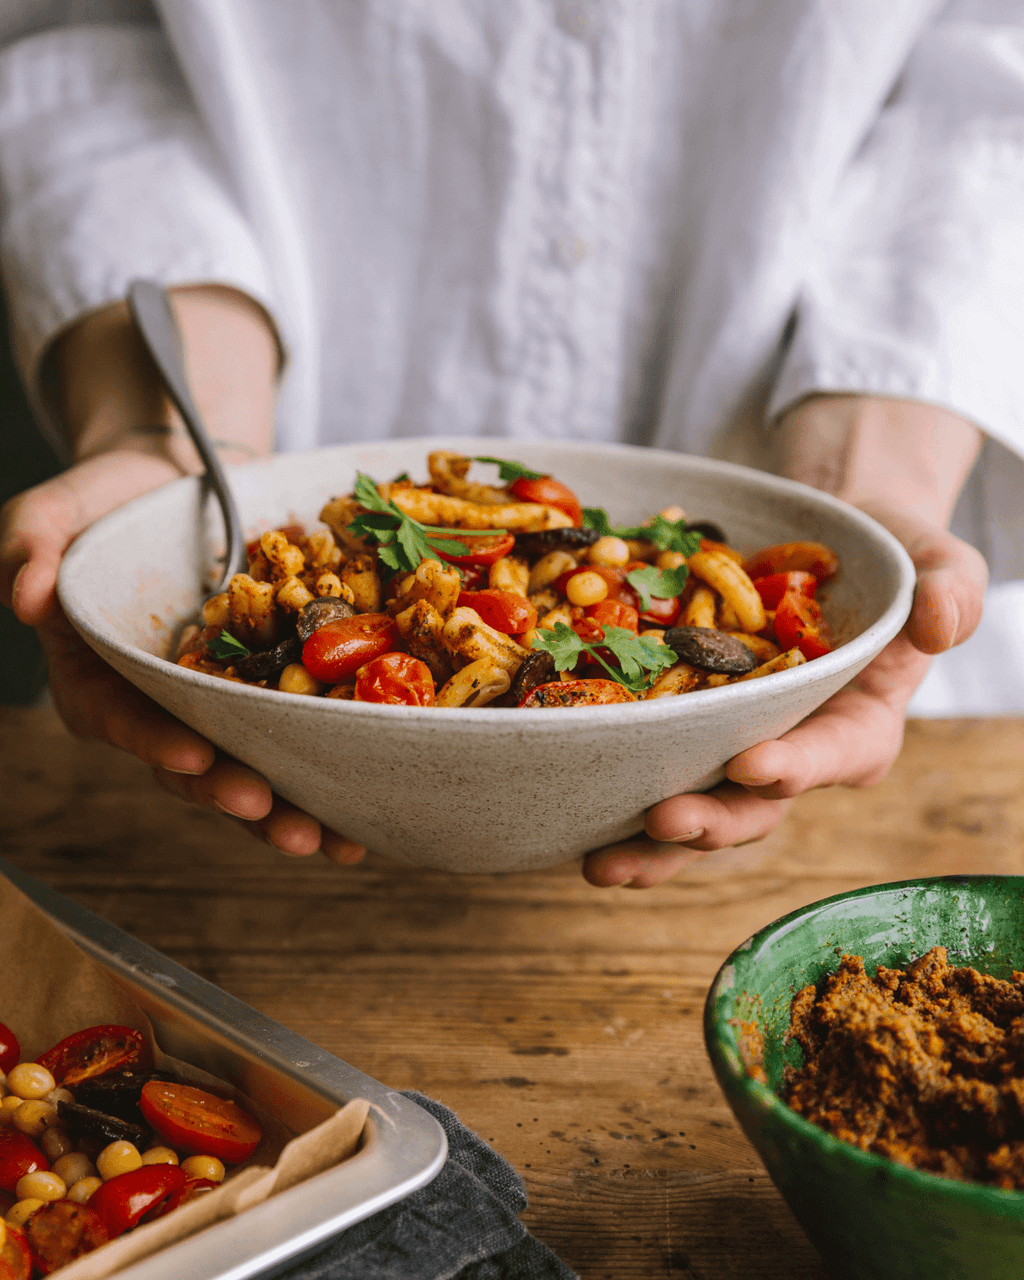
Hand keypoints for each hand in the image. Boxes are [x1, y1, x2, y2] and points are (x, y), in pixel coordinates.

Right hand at [1, 288, 364, 865]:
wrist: (177, 483)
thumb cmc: (103, 503)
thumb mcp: (50, 514)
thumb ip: (28, 549)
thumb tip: (24, 598)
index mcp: (99, 679)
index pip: (120, 718)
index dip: (156, 742)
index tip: (198, 755)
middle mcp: (158, 706)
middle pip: (192, 764)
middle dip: (236, 796)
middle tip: (282, 820)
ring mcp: (215, 705)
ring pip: (249, 766)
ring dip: (291, 811)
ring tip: (337, 840)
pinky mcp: (265, 690)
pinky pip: (295, 733)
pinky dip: (330, 767)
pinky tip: (367, 806)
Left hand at [581, 396, 987, 888]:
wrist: (827, 541)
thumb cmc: (889, 555)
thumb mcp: (936, 559)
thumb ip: (948, 590)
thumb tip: (939, 622)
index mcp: (857, 727)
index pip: (830, 757)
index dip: (792, 768)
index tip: (751, 767)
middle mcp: (792, 752)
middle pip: (751, 807)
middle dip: (707, 822)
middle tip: (660, 820)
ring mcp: (732, 745)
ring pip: (695, 808)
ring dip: (648, 843)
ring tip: (599, 863)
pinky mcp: (686, 727)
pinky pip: (651, 764)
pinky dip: (612, 790)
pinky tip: (568, 812)